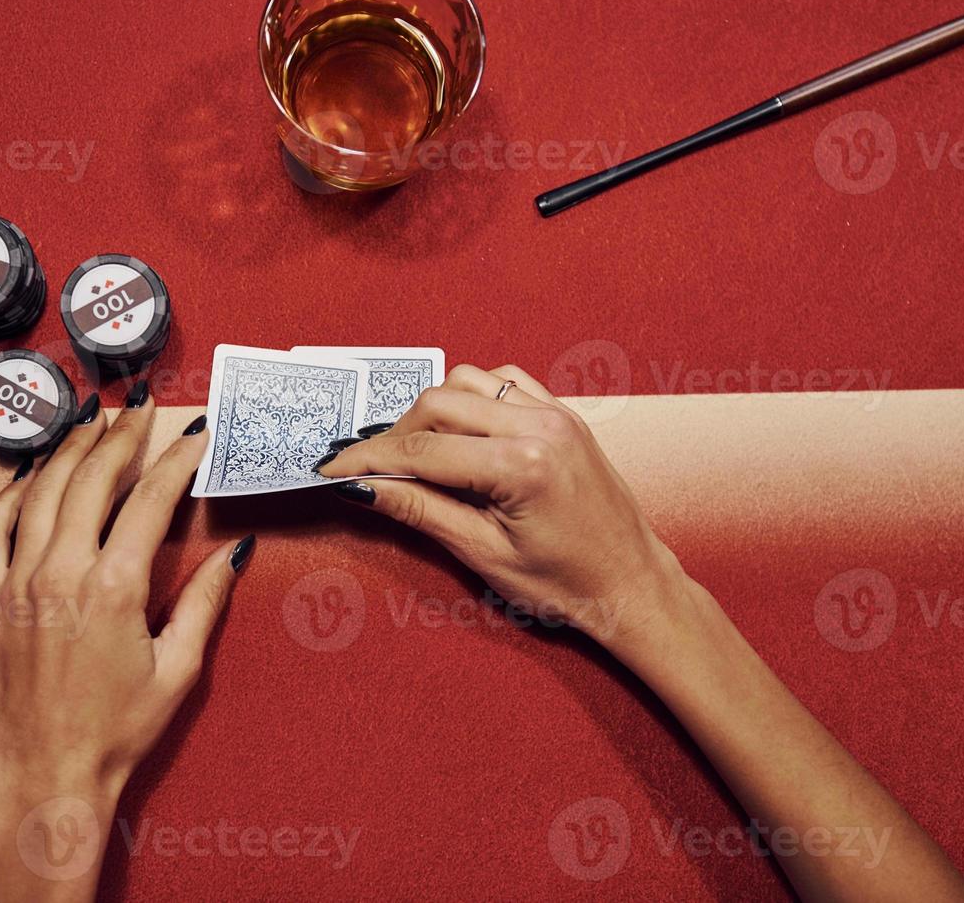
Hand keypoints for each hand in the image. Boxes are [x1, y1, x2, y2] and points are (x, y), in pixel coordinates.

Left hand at [0, 389, 252, 901]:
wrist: (44, 776)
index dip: (177, 457)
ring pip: (43, 491)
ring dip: (70, 448)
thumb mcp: (178, 670)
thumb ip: (204, 602)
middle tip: (139, 408)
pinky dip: (14, 493)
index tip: (193, 433)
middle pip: (94, 478)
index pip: (152, 498)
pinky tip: (33, 475)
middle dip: (121, 435)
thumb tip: (234, 551)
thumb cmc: (117, 733)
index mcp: (117, 587)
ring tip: (91, 420)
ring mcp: (19, 583)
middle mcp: (63, 573)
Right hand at [320, 364, 690, 651]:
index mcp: (521, 465)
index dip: (368, 459)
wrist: (631, 584)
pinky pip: (504, 380)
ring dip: (431, 410)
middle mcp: (540, 425)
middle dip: (395, 434)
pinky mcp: (563, 413)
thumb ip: (420, 509)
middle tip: (370, 469)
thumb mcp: (483, 555)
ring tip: (417, 453)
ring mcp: (555, 413)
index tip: (332, 470)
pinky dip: (472, 397)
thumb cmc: (566, 584)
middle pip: (437, 403)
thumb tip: (362, 486)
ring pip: (466, 381)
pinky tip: (462, 432)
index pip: (422, 449)